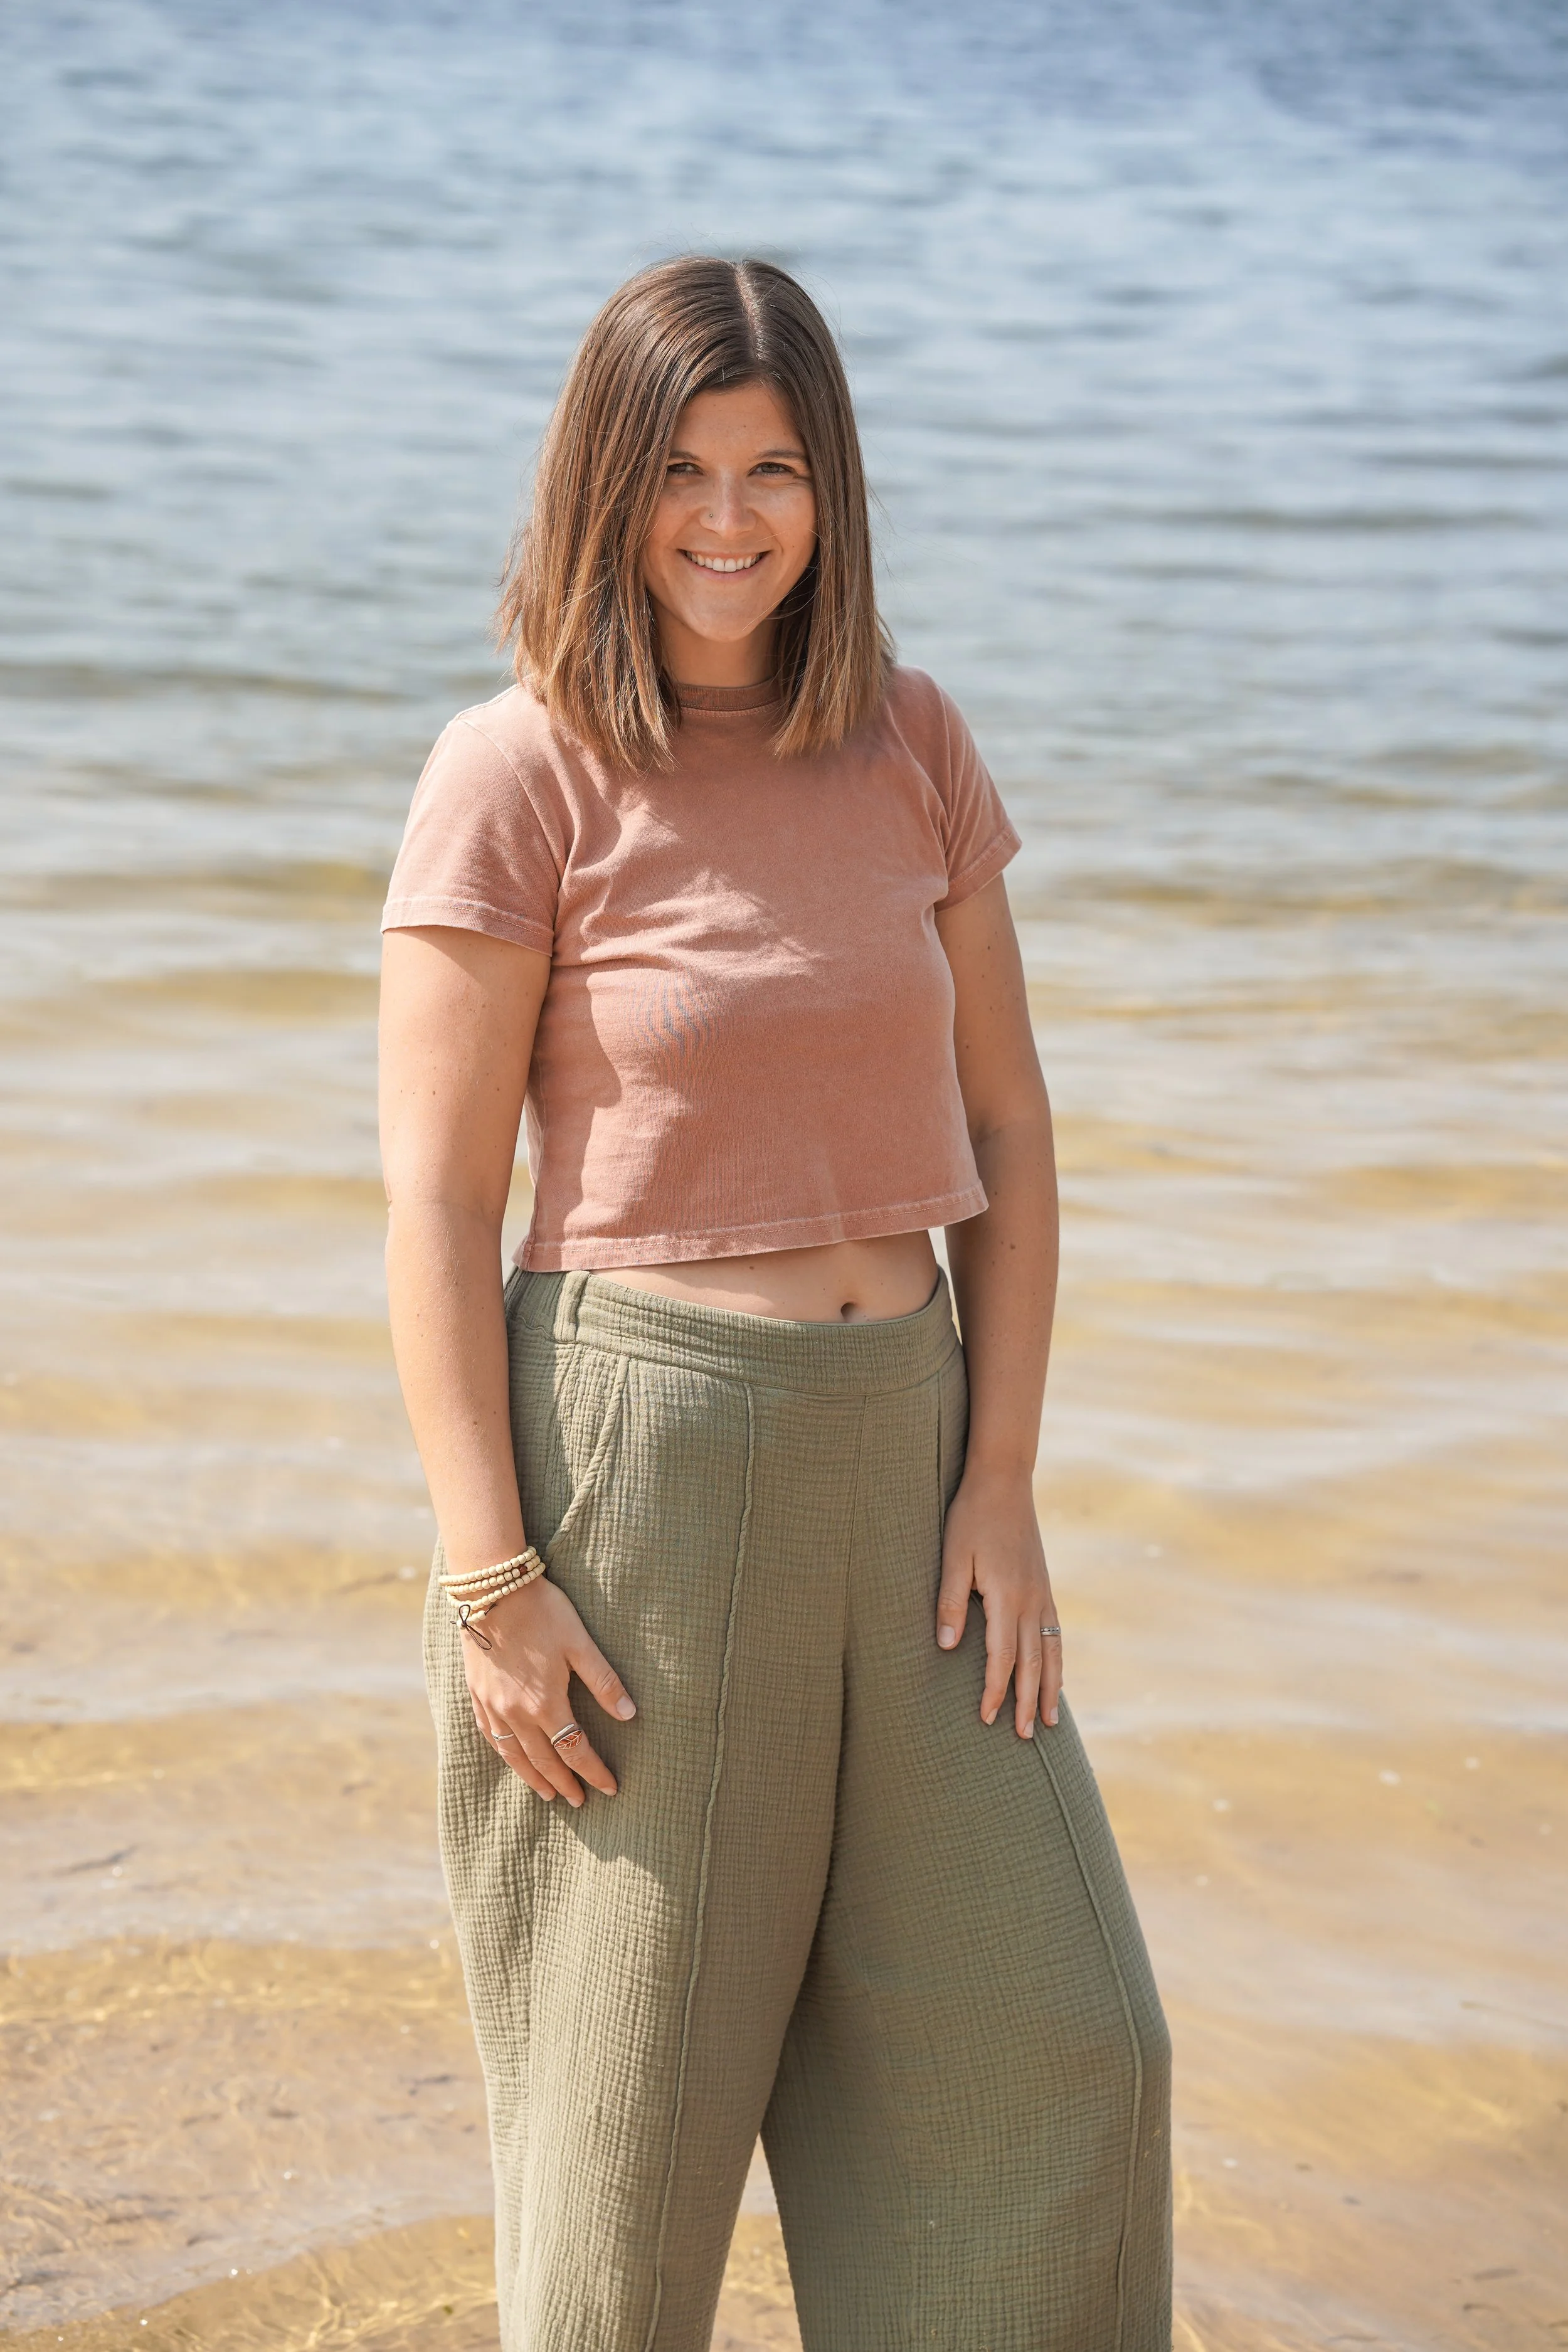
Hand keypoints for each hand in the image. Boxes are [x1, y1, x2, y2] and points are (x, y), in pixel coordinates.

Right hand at [459, 1573, 636, 1804]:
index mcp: (546, 1704)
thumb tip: (630, 1714)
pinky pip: (491, 1737)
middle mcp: (516, 1714)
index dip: (594, 1772)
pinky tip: (512, 1759)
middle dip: (565, 1784)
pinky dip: (505, 1755)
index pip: (575, 1751)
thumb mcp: (580, 1643)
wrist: (491, 1590)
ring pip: (515, 1756)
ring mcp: (493, 1706)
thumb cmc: (541, 1612)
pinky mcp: (477, 1695)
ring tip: (548, 1794)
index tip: (611, 1788)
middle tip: (580, 1801)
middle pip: (544, 1761)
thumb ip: (604, 1682)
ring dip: (533, 1778)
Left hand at [935, 1463, 1061, 1736]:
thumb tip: (946, 1648)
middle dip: (1026, 1701)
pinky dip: (1057, 1660)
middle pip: (1032, 1662)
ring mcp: (1043, 1593)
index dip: (994, 1690)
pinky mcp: (1045, 1585)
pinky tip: (1055, 1676)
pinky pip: (1056, 1632)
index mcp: (1007, 1596)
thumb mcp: (952, 1555)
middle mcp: (1031, 1600)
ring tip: (1049, 1721)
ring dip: (1049, 1688)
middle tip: (1025, 1737)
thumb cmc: (971, 1517)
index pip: (1002, 1657)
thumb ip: (951, 1601)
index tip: (987, 1718)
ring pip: (1051, 1651)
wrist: (1004, 1481)